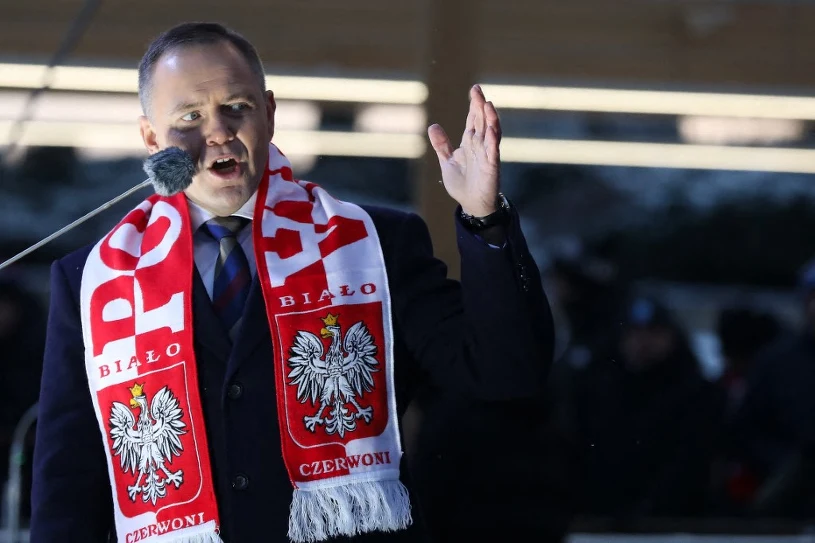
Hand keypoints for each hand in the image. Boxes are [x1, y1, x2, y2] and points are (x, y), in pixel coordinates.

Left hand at [427, 85, 501, 216]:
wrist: (471, 204)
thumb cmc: (461, 183)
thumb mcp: (447, 161)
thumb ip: (441, 145)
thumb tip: (432, 126)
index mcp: (470, 143)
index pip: (473, 120)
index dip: (474, 105)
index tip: (474, 89)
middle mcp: (480, 146)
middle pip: (482, 121)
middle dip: (480, 106)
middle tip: (477, 90)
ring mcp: (487, 155)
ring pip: (491, 133)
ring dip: (490, 119)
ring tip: (487, 105)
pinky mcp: (491, 167)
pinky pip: (493, 151)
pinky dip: (492, 140)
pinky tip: (491, 129)